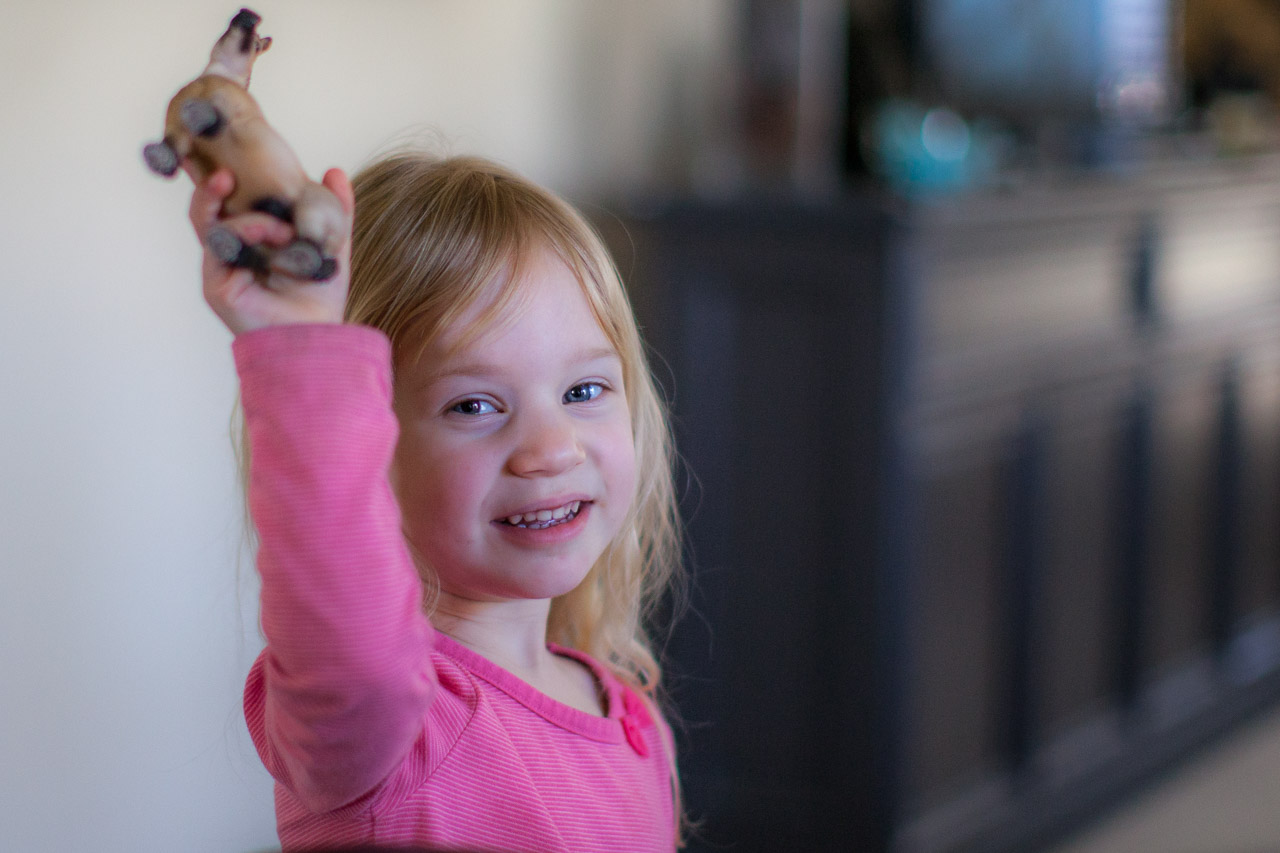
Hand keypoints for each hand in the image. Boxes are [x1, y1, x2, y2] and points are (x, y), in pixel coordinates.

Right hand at [186, 166, 353, 334]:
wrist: (318, 337)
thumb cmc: (319, 297)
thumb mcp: (331, 245)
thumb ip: (334, 211)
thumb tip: (334, 172)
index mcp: (249, 238)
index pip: (227, 200)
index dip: (222, 177)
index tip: (233, 155)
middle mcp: (228, 250)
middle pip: (205, 207)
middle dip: (209, 184)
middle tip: (227, 172)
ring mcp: (219, 267)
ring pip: (209, 223)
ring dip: (246, 216)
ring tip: (279, 226)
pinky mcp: (216, 284)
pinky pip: (219, 246)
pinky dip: (245, 232)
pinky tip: (274, 235)